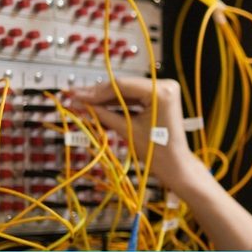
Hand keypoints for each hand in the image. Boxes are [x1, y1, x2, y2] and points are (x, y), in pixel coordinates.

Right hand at [66, 77, 201, 193]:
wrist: (175, 165)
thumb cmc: (157, 151)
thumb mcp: (127, 130)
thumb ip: (103, 114)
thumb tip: (79, 103)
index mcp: (161, 92)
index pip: (121, 85)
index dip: (96, 91)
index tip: (76, 94)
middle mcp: (164, 85)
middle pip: (123, 86)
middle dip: (98, 94)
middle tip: (75, 97)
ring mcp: (163, 90)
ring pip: (126, 91)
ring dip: (105, 99)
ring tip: (82, 102)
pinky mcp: (159, 97)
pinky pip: (133, 98)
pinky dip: (117, 103)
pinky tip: (97, 106)